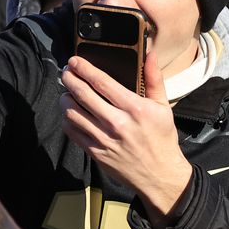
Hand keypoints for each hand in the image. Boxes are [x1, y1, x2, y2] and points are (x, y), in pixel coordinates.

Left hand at [60, 51, 192, 220]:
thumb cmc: (162, 138)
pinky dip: (67, 119)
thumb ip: (154, 79)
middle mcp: (117, 123)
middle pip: (83, 95)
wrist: (158, 174)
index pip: (103, 83)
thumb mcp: (164, 107)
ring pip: (73, 113)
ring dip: (65, 99)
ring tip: (66, 92)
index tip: (75, 61)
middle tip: (65, 72)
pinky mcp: (94, 152)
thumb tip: (151, 54)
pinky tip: (69, 113)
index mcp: (135, 108)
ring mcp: (103, 139)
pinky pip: (72, 132)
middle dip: (70, 80)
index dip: (85, 69)